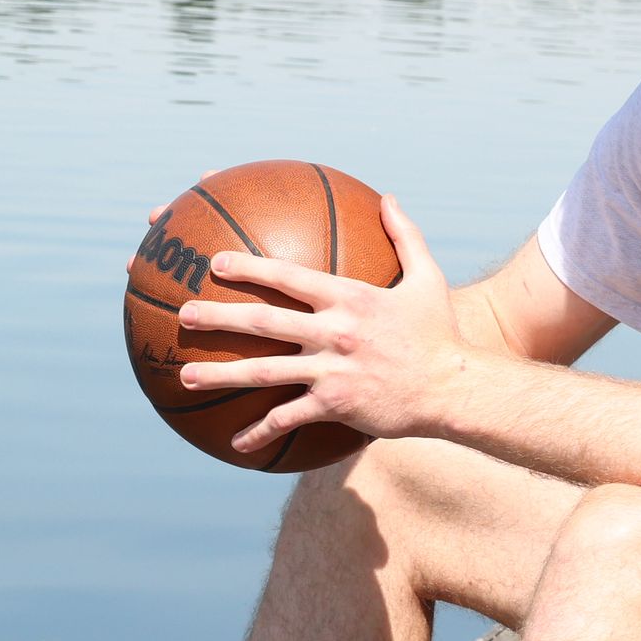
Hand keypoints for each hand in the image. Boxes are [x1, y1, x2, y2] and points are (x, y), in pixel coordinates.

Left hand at [176, 199, 468, 459]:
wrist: (455, 387)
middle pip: (263, 321)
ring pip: (264, 372)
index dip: (249, 267)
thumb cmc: (440, 334)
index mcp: (349, 298)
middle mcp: (334, 332)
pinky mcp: (335, 405)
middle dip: (218, 316)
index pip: (288, 276)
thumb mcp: (427, 279)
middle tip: (184, 315)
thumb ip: (405, 236)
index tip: (215, 263)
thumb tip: (388, 197)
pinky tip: (235, 442)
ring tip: (186, 377)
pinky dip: (259, 430)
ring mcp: (331, 370)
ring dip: (221, 375)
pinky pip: (289, 418)